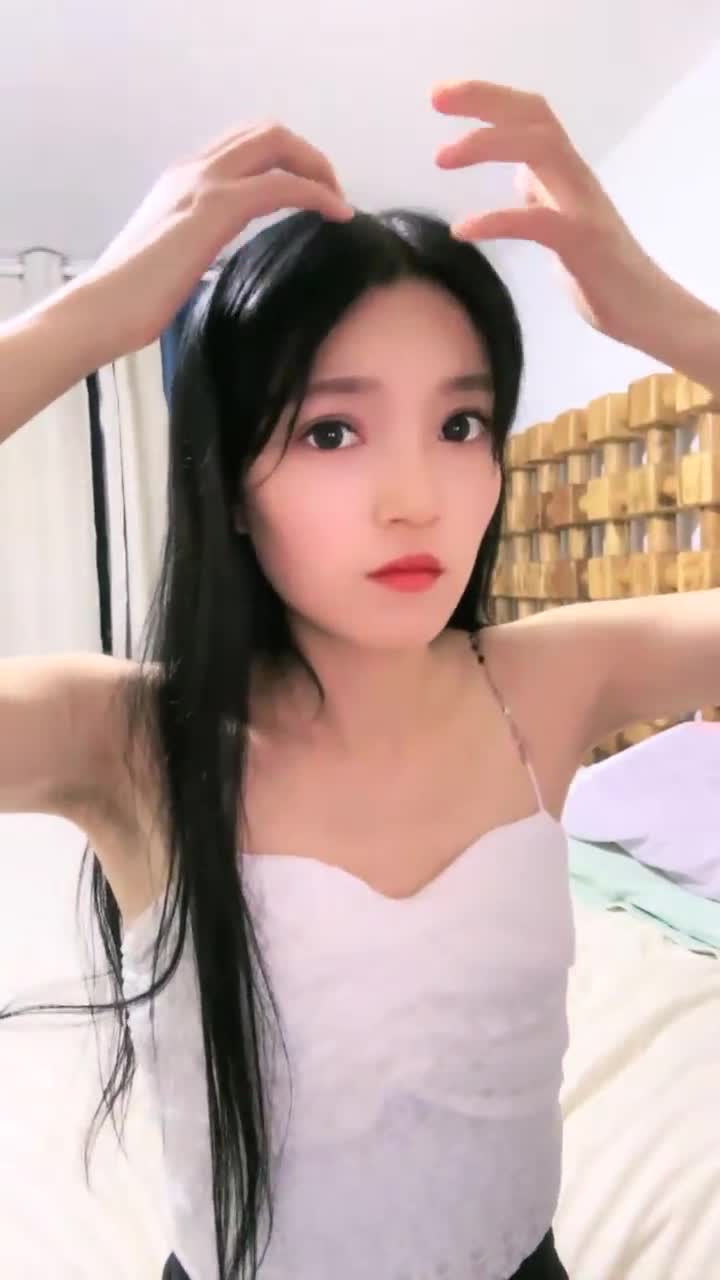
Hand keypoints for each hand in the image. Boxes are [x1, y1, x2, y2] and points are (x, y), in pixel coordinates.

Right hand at [78, 122, 353, 359]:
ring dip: (317, 167)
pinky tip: (338, 215)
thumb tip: (216, 264)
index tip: (308, 196)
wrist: (101, 308)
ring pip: (276, 144)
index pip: (242, 146)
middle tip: (333, 196)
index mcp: (181, 181)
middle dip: (309, 156)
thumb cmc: (130, 300)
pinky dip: (317, 193)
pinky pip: (282, 184)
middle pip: (266, 133)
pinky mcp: (216, 208)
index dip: (284, 161)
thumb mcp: (172, 260)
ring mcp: (203, 183)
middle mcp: (192, 170)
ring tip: (339, 203)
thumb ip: (196, 246)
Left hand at [431, 80, 672, 350]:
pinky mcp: (583, 243)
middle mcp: (575, 178)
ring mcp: (582, 207)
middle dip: (483, 100)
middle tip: (435, 100)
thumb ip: (540, 196)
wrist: (644, 310)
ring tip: (442, 158)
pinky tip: (463, 229)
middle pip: (534, 117)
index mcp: (565, 174)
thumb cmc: (599, 273)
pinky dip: (497, 219)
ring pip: (540, 149)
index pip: (529, 115)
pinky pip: (537, 220)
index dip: (487, 97)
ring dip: (487, 144)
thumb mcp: (560, 224)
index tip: (441, 96)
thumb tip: (520, 174)